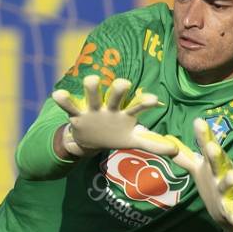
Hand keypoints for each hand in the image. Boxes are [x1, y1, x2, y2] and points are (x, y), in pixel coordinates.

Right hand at [52, 75, 178, 156]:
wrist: (90, 140)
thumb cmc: (115, 134)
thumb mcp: (133, 139)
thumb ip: (153, 144)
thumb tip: (176, 152)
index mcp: (124, 113)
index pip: (136, 106)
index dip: (144, 103)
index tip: (153, 100)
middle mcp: (109, 107)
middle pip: (115, 96)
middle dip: (119, 89)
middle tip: (125, 82)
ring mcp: (92, 109)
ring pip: (92, 96)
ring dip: (91, 88)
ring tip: (91, 79)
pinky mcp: (77, 114)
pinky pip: (70, 106)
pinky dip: (64, 100)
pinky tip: (57, 93)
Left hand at [168, 118, 232, 231]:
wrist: (231, 211)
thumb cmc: (214, 183)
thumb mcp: (200, 169)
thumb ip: (186, 157)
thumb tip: (170, 144)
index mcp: (212, 164)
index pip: (207, 147)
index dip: (203, 135)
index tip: (198, 121)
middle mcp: (221, 174)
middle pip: (218, 163)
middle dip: (216, 155)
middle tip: (212, 146)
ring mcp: (228, 191)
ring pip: (229, 185)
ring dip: (231, 181)